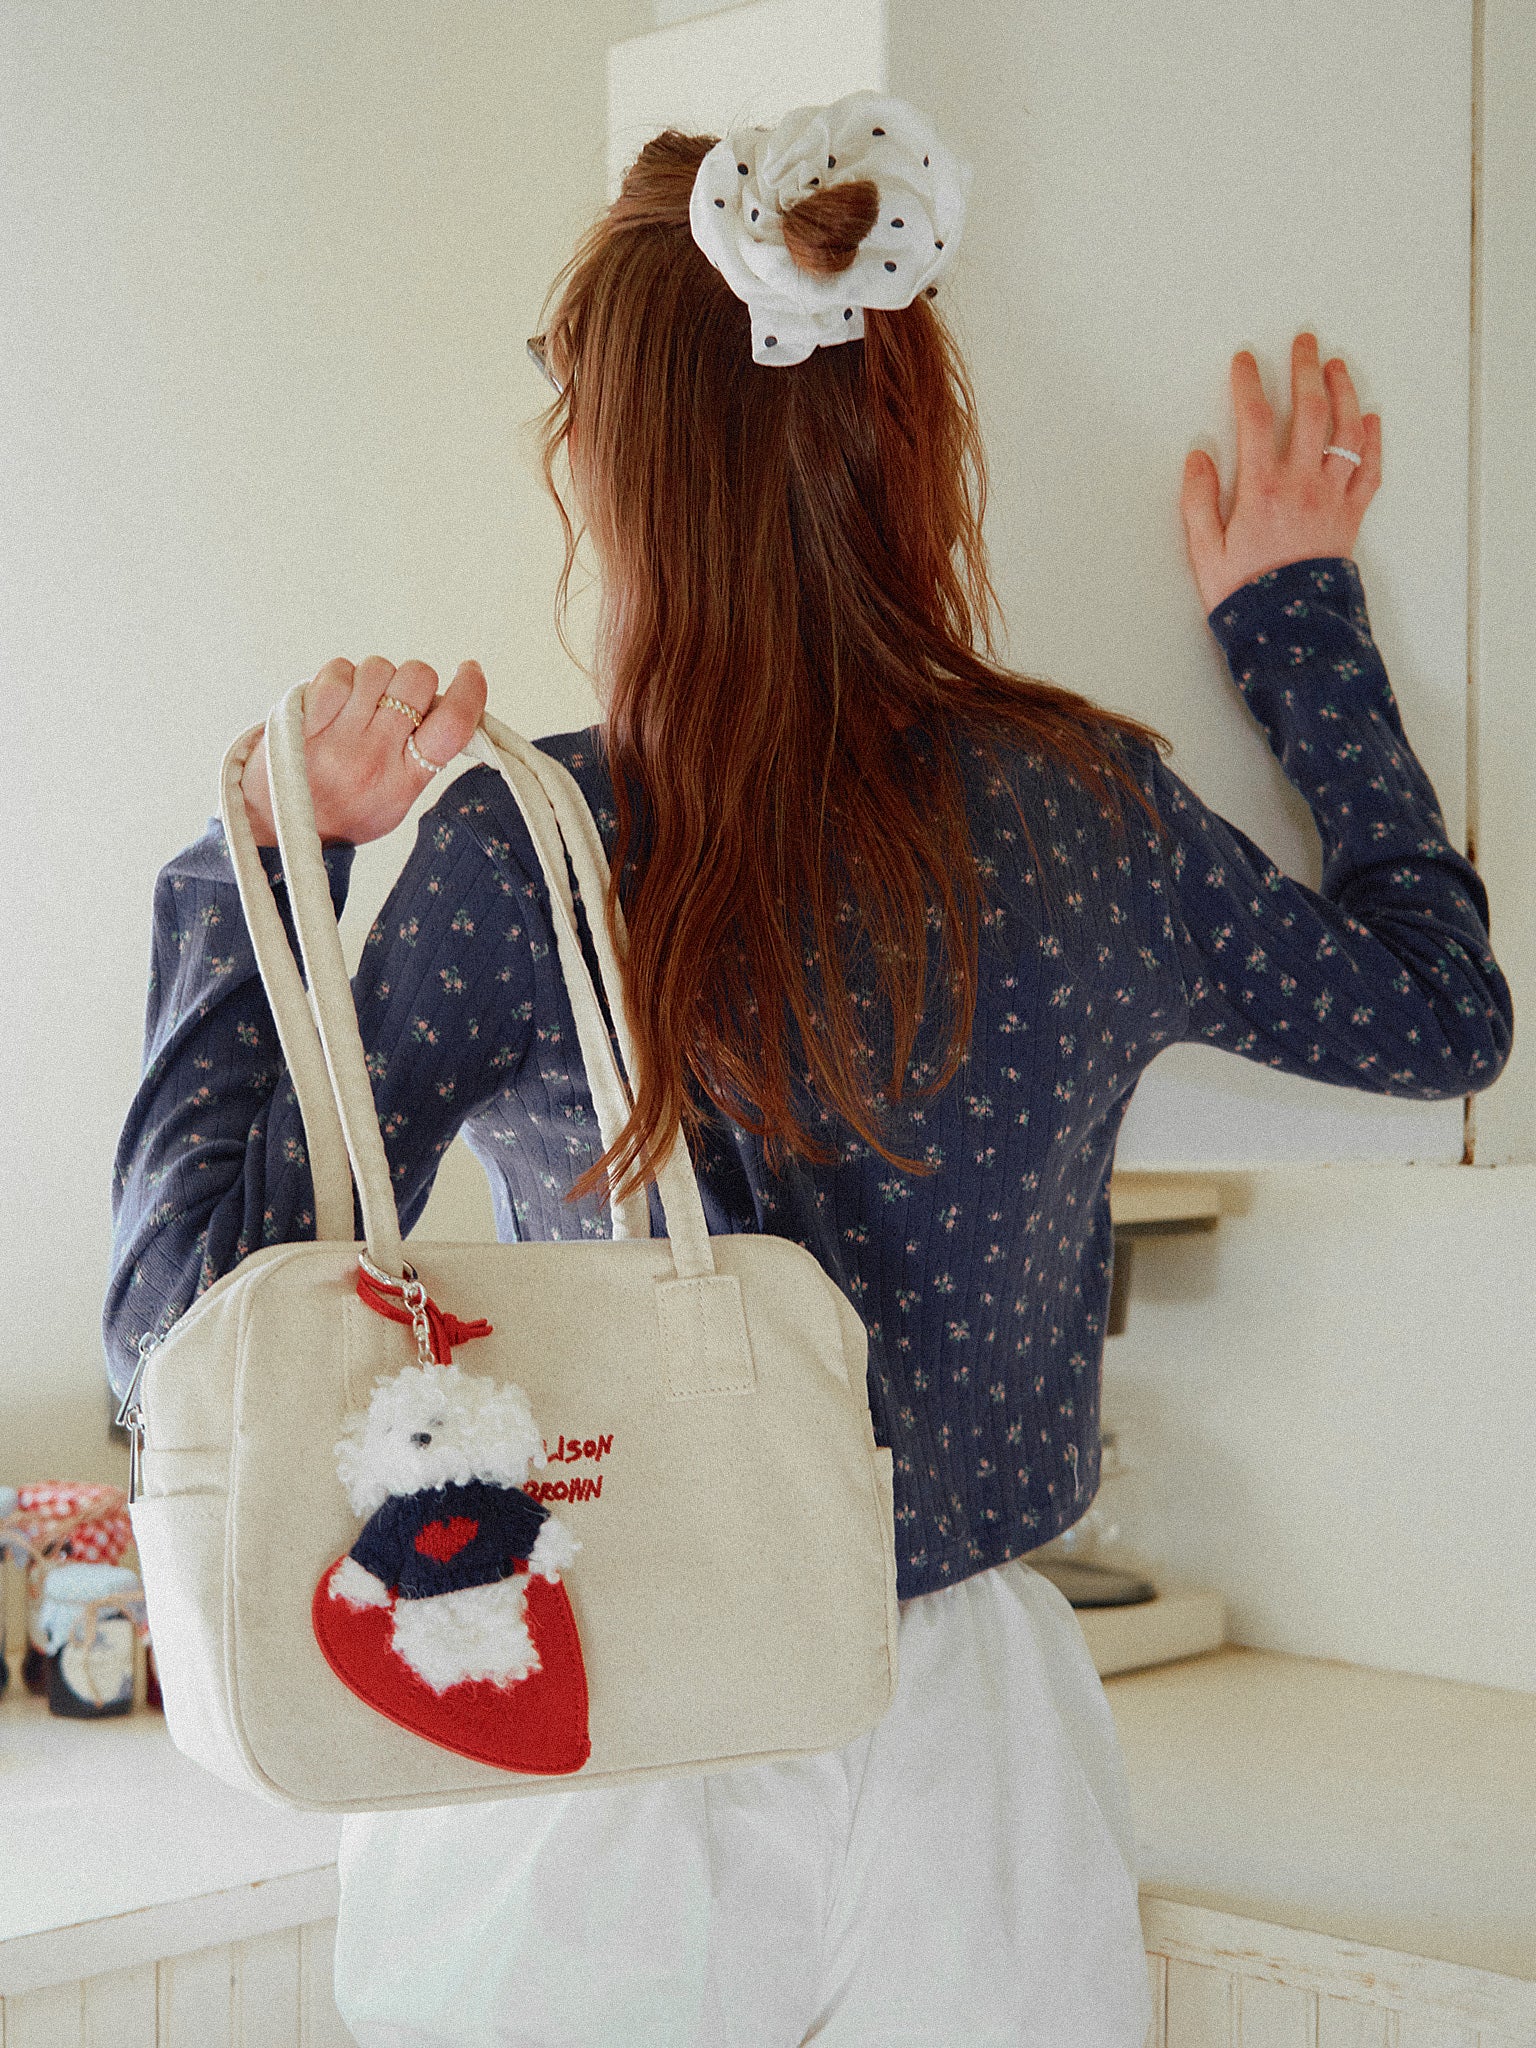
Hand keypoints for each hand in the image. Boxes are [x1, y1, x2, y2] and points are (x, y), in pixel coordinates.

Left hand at [241, 655, 488, 848]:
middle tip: (398, 698)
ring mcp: (336, 738)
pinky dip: (341, 677)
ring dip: (374, 678)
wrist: (277, 824)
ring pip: (378, 669)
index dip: (470, 691)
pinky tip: (335, 701)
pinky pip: (339, 671)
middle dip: (414, 679)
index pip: (452, 727)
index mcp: (404, 781)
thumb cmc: (343, 808)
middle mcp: (373, 758)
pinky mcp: (303, 719)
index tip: (470, 672)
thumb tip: (447, 703)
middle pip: (416, 681)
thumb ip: (423, 758)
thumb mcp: (395, 799)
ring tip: (360, 704)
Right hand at [1180, 331, 1381, 616]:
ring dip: (1343, 392)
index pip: (1255, 420)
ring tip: (1337, 365)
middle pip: (1309, 411)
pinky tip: (1369, 418)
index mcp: (1260, 490)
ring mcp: (1332, 498)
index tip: (1245, 359)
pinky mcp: (1351, 517)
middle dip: (1305, 369)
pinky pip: (1369, 469)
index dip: (1249, 383)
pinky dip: (1372, 439)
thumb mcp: (1204, 553)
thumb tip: (1198, 456)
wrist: (1291, 635)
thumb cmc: (1245, 596)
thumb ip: (1198, 501)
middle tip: (1304, 340)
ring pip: (1346, 431)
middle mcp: (1301, 485)